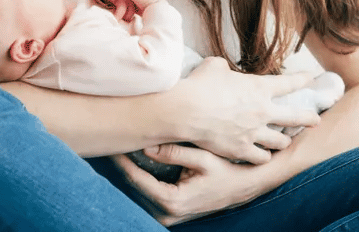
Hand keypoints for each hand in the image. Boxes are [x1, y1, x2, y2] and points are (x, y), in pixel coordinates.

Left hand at [113, 144, 269, 225]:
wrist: (247, 185)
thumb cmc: (228, 170)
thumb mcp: (204, 158)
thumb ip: (175, 153)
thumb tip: (146, 147)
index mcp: (173, 201)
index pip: (137, 180)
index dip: (123, 161)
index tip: (113, 144)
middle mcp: (168, 213)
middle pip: (133, 188)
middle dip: (122, 166)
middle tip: (111, 142)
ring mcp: (169, 216)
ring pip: (138, 193)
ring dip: (129, 172)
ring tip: (119, 148)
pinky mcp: (171, 212)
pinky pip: (148, 195)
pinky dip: (140, 178)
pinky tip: (133, 160)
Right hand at [171, 57, 320, 163]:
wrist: (187, 111)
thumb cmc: (199, 85)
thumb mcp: (214, 66)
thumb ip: (224, 68)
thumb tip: (222, 69)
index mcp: (258, 88)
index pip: (288, 83)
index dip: (302, 80)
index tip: (311, 78)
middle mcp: (262, 111)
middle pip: (295, 116)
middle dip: (308, 118)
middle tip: (316, 120)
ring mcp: (254, 133)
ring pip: (280, 142)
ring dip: (282, 141)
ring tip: (284, 142)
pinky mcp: (242, 150)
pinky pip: (261, 158)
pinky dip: (263, 156)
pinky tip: (263, 156)